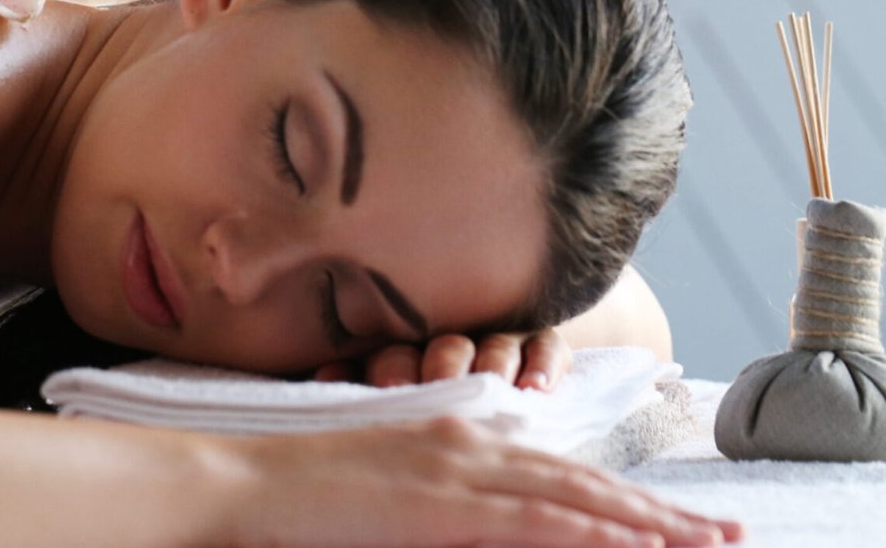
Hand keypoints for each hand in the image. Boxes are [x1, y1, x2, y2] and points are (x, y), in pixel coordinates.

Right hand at [223, 416, 740, 547]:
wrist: (245, 479)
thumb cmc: (300, 493)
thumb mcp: (385, 486)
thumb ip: (439, 496)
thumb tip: (478, 519)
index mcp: (455, 436)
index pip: (558, 465)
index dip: (622, 492)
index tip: (674, 517)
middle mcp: (468, 440)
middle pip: (584, 475)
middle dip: (660, 509)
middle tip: (728, 533)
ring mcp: (458, 468)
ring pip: (577, 494)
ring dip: (649, 521)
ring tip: (709, 542)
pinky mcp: (444, 502)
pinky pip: (538, 519)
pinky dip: (594, 530)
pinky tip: (640, 545)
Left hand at [312, 329, 574, 390]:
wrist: (495, 380)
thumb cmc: (421, 396)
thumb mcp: (388, 395)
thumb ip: (358, 388)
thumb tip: (321, 378)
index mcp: (405, 350)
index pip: (394, 354)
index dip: (389, 369)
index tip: (386, 387)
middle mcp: (450, 341)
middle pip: (445, 346)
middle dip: (441, 365)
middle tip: (441, 383)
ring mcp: (497, 341)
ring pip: (494, 345)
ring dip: (492, 363)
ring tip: (494, 384)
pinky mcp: (540, 345)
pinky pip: (546, 346)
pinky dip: (543, 364)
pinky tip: (537, 387)